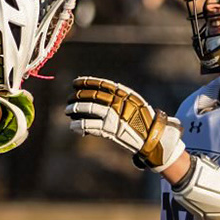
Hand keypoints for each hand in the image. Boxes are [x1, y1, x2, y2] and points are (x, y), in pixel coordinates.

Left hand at [65, 76, 184, 171]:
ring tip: (67, 110)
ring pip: (89, 108)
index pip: (102, 84)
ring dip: (75, 108)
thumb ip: (117, 97)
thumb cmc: (141, 119)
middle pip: (93, 95)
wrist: (152, 137)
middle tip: (69, 98)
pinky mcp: (110, 130)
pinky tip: (73, 125)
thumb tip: (95, 92)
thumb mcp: (133, 103)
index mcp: (125, 94)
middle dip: (78, 96)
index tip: (75, 82)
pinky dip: (79, 125)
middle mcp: (119, 103)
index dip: (86, 82)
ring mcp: (114, 116)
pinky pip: (90, 125)